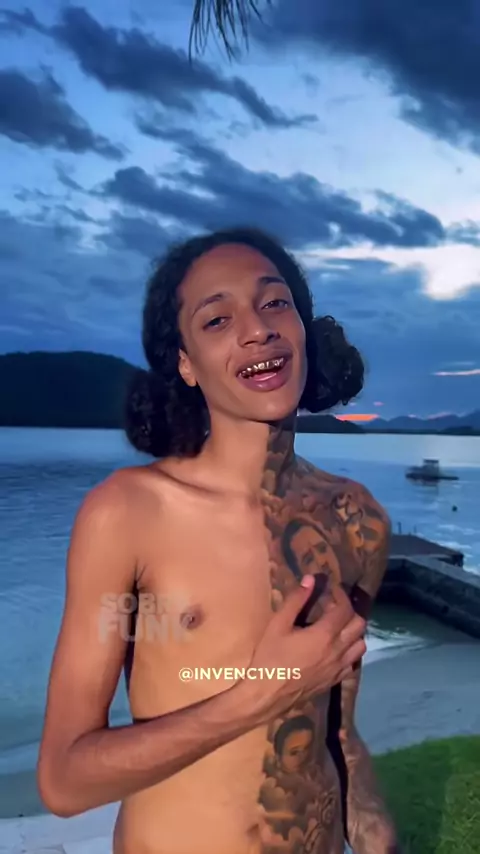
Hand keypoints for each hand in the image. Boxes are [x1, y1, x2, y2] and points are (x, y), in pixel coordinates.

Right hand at [245, 575, 366, 719]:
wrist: (266, 695)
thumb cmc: (270, 657)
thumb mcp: (278, 624)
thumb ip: (296, 600)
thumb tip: (311, 579)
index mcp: (325, 635)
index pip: (344, 609)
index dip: (341, 596)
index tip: (332, 590)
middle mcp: (337, 651)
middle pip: (359, 625)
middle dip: (349, 612)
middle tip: (333, 608)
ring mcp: (338, 668)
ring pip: (360, 646)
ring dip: (353, 633)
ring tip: (338, 628)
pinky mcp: (334, 681)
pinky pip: (352, 663)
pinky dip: (349, 652)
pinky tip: (335, 650)